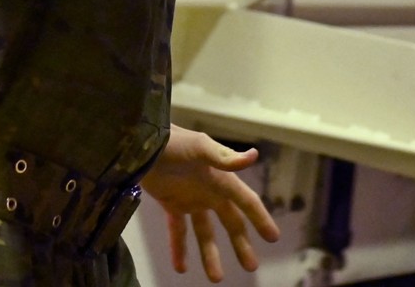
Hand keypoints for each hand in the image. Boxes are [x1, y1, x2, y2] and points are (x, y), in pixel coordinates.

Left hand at [141, 125, 279, 281]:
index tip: (273, 238)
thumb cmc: (173, 141)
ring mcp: (191, 199)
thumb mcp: (199, 147)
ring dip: (210, 254)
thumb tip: (254, 156)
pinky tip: (181, 268)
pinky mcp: (171, 204)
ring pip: (206, 233)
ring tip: (216, 278)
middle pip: (231, 222)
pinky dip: (179, 249)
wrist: (141, 142)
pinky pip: (178, 231)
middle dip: (241, 244)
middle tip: (251, 267)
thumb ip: (224, 157)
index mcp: (221, 178)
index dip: (260, 218)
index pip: (246, 201)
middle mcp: (210, 191)